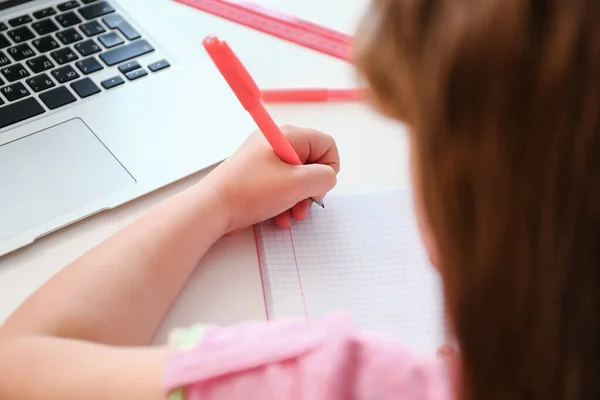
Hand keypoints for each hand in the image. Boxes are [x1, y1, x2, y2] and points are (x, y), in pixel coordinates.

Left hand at [202, 125, 339, 232]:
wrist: (213, 208)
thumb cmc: (253, 191)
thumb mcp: (298, 183)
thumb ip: (324, 177)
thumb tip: (326, 179)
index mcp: (288, 135)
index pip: (326, 145)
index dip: (329, 168)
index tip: (318, 187)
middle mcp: (277, 142)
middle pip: (313, 163)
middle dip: (312, 189)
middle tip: (304, 205)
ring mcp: (266, 159)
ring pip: (298, 179)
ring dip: (299, 201)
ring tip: (291, 215)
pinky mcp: (258, 176)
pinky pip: (282, 187)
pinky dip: (285, 203)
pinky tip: (279, 217)